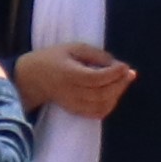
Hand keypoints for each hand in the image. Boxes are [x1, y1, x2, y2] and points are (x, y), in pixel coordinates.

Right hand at [20, 41, 138, 121]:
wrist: (31, 78)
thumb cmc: (53, 58)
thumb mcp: (73, 48)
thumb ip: (96, 55)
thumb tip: (116, 64)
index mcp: (69, 74)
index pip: (95, 78)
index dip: (114, 73)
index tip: (125, 66)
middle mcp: (71, 92)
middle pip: (101, 94)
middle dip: (120, 84)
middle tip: (129, 73)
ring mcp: (72, 104)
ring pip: (101, 106)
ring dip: (117, 95)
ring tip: (123, 81)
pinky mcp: (74, 110)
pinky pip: (96, 113)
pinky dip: (109, 105)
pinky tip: (113, 94)